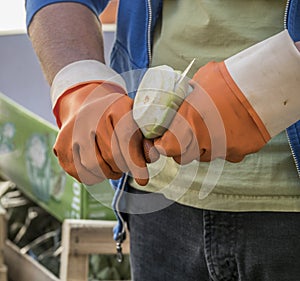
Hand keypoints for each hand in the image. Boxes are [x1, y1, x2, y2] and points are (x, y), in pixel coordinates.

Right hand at [53, 82, 150, 185]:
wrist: (88, 106)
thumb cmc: (119, 118)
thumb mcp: (137, 121)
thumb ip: (146, 139)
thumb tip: (151, 157)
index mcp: (116, 106)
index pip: (126, 139)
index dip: (136, 163)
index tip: (143, 180)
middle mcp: (91, 115)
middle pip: (111, 156)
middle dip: (124, 168)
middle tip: (127, 168)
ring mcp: (72, 130)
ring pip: (94, 167)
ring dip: (109, 173)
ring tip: (114, 167)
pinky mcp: (61, 145)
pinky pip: (80, 173)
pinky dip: (94, 177)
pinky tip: (99, 168)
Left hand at [154, 62, 269, 163]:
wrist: (261, 86)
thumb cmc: (226, 81)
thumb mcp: (197, 83)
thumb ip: (183, 100)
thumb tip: (178, 103)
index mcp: (187, 124)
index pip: (166, 148)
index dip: (163, 144)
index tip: (164, 140)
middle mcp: (202, 142)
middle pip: (183, 156)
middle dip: (182, 147)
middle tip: (188, 132)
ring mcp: (221, 150)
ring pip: (204, 156)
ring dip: (203, 146)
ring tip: (212, 126)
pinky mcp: (237, 153)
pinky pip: (225, 155)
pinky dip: (224, 146)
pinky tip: (229, 130)